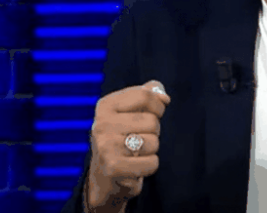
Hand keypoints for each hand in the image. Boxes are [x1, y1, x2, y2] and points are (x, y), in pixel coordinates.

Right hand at [85, 80, 170, 210]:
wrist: (106, 173)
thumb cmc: (125, 135)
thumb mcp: (133, 109)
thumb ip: (149, 93)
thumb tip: (163, 97)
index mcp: (106, 105)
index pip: (145, 95)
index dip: (157, 106)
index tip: (151, 114)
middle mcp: (102, 124)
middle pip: (152, 121)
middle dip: (154, 131)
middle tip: (138, 138)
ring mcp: (106, 146)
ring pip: (153, 142)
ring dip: (151, 149)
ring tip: (136, 152)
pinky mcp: (113, 168)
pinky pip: (152, 162)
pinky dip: (150, 165)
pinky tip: (136, 166)